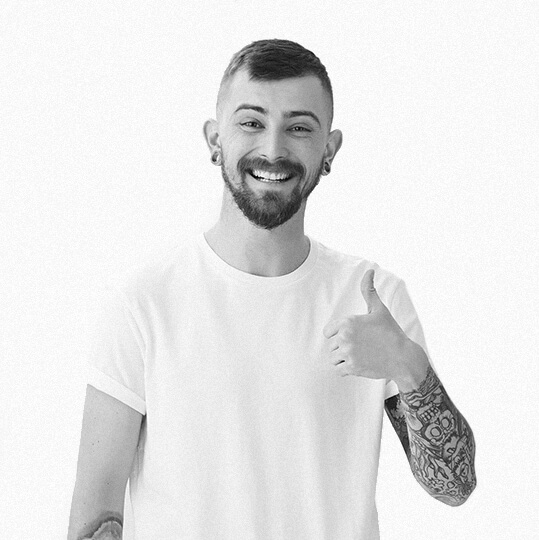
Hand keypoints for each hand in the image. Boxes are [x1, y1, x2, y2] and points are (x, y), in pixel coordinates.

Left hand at [322, 270, 427, 386]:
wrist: (403, 357)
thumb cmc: (390, 332)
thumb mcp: (379, 310)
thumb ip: (369, 291)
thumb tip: (369, 270)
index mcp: (347, 322)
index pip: (328, 332)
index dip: (339, 335)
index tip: (353, 337)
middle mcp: (345, 336)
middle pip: (331, 346)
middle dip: (343, 348)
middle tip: (361, 348)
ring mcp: (348, 353)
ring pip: (333, 359)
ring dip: (343, 360)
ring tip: (360, 356)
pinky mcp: (352, 368)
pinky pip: (337, 371)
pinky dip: (346, 370)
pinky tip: (359, 365)